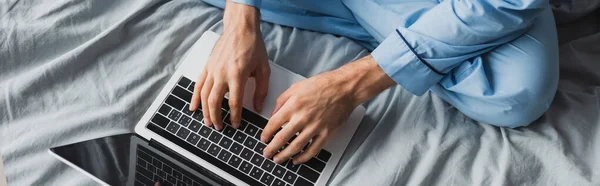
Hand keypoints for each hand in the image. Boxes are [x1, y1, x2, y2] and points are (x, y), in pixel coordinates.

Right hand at [189, 1, 269, 130]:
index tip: (236, 124)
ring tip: (208, 122)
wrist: (241, 28)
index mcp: (237, 75)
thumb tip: (257, 107)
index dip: (235, 116)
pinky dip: (195, 98)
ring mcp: (212, 70)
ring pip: (204, 95)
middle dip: (216, 117)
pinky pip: (198, 85)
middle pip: (215, 101)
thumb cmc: (253, 46)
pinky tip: (194, 108)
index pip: (234, 102)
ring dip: (205, 111)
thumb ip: (261, 90)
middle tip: (220, 127)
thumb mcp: (263, 69)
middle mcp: (222, 73)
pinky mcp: (207, 66)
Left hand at [260, 55, 395, 163]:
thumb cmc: (323, 85)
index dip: (266, 134)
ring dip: (284, 155)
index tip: (263, 139)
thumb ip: (282, 101)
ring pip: (296, 147)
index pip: (273, 124)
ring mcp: (315, 127)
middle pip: (282, 138)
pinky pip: (313, 150)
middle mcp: (303, 117)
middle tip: (266, 154)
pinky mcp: (326, 133)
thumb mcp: (296, 87)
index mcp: (293, 105)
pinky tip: (297, 160)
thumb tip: (273, 115)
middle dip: (271, 149)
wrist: (344, 88)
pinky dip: (303, 157)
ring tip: (278, 159)